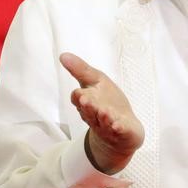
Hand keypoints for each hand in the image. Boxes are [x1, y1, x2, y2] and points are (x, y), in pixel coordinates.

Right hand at [60, 53, 144, 174]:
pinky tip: (117, 125)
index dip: (80, 97)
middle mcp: (95, 115)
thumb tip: (63, 55)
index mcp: (87, 102)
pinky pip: (119, 131)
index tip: (81, 95)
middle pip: (89, 111)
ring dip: (103, 117)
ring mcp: (108, 125)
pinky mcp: (122, 131)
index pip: (79, 99)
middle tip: (86, 101)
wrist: (123, 128)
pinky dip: (118, 128)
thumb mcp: (96, 80)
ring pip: (103, 121)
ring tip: (105, 111)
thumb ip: (80, 70)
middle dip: (88, 107)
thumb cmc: (108, 101)